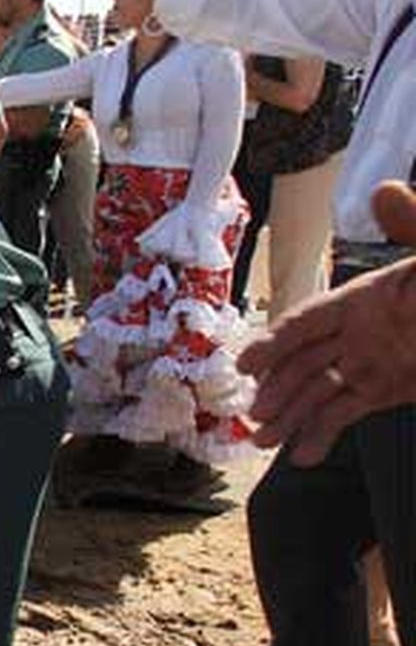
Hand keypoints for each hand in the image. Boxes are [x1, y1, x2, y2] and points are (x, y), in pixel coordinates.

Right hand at [237, 182, 415, 463]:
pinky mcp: (387, 390)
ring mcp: (371, 362)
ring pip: (318, 391)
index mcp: (365, 297)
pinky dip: (322, 435)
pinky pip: (345, 414)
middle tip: (256, 416)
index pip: (310, 319)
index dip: (276, 341)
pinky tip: (304, 456)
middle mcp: (359, 330)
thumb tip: (384, 188)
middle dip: (277, 388)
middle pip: (304, 360)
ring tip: (267, 443)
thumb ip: (415, 225)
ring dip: (291, 416)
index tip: (246, 363)